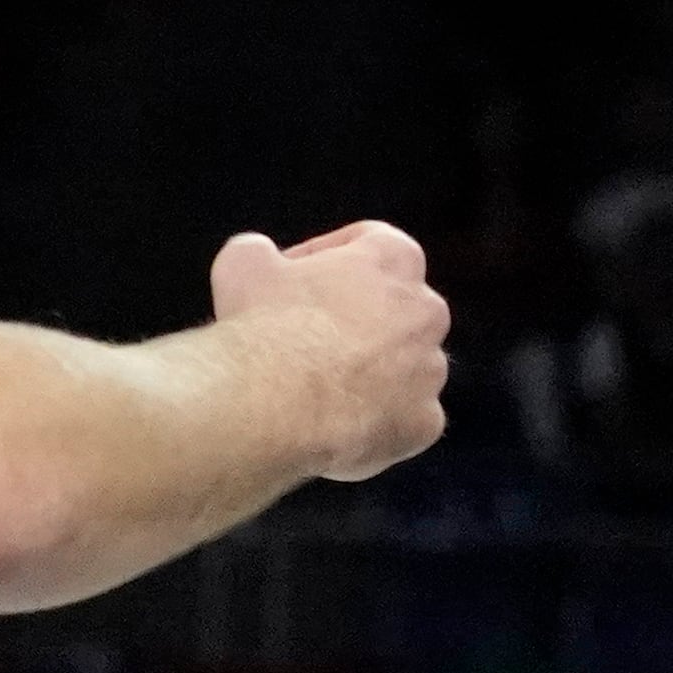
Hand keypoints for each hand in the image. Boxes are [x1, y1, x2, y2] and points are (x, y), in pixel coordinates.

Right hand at [210, 221, 450, 481]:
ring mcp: (430, 370)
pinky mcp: (424, 422)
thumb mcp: (242, 264)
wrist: (272, 402)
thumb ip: (259, 252)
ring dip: (368, 376)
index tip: (291, 278)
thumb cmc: (262, 326)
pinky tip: (335, 428)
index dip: (326, 258)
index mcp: (395, 259)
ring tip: (315, 391)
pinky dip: (374, 425)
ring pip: (402, 370)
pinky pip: (403, 422)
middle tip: (303, 340)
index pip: (370, 244)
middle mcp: (427, 310)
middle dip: (351, 322)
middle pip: (392, 311)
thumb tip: (257, 255)